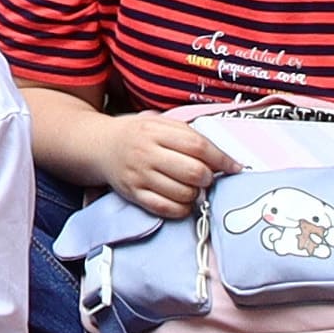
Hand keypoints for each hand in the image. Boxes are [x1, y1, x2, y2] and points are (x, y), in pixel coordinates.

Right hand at [95, 108, 228, 219]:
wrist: (99, 146)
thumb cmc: (138, 135)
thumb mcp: (160, 124)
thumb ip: (189, 136)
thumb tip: (223, 157)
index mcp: (156, 131)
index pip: (198, 146)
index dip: (221, 158)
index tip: (234, 167)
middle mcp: (146, 153)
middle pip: (193, 172)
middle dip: (208, 178)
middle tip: (206, 176)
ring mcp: (139, 175)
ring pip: (183, 193)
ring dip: (195, 194)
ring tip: (190, 186)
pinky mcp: (134, 194)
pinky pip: (166, 209)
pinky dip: (181, 208)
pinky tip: (181, 200)